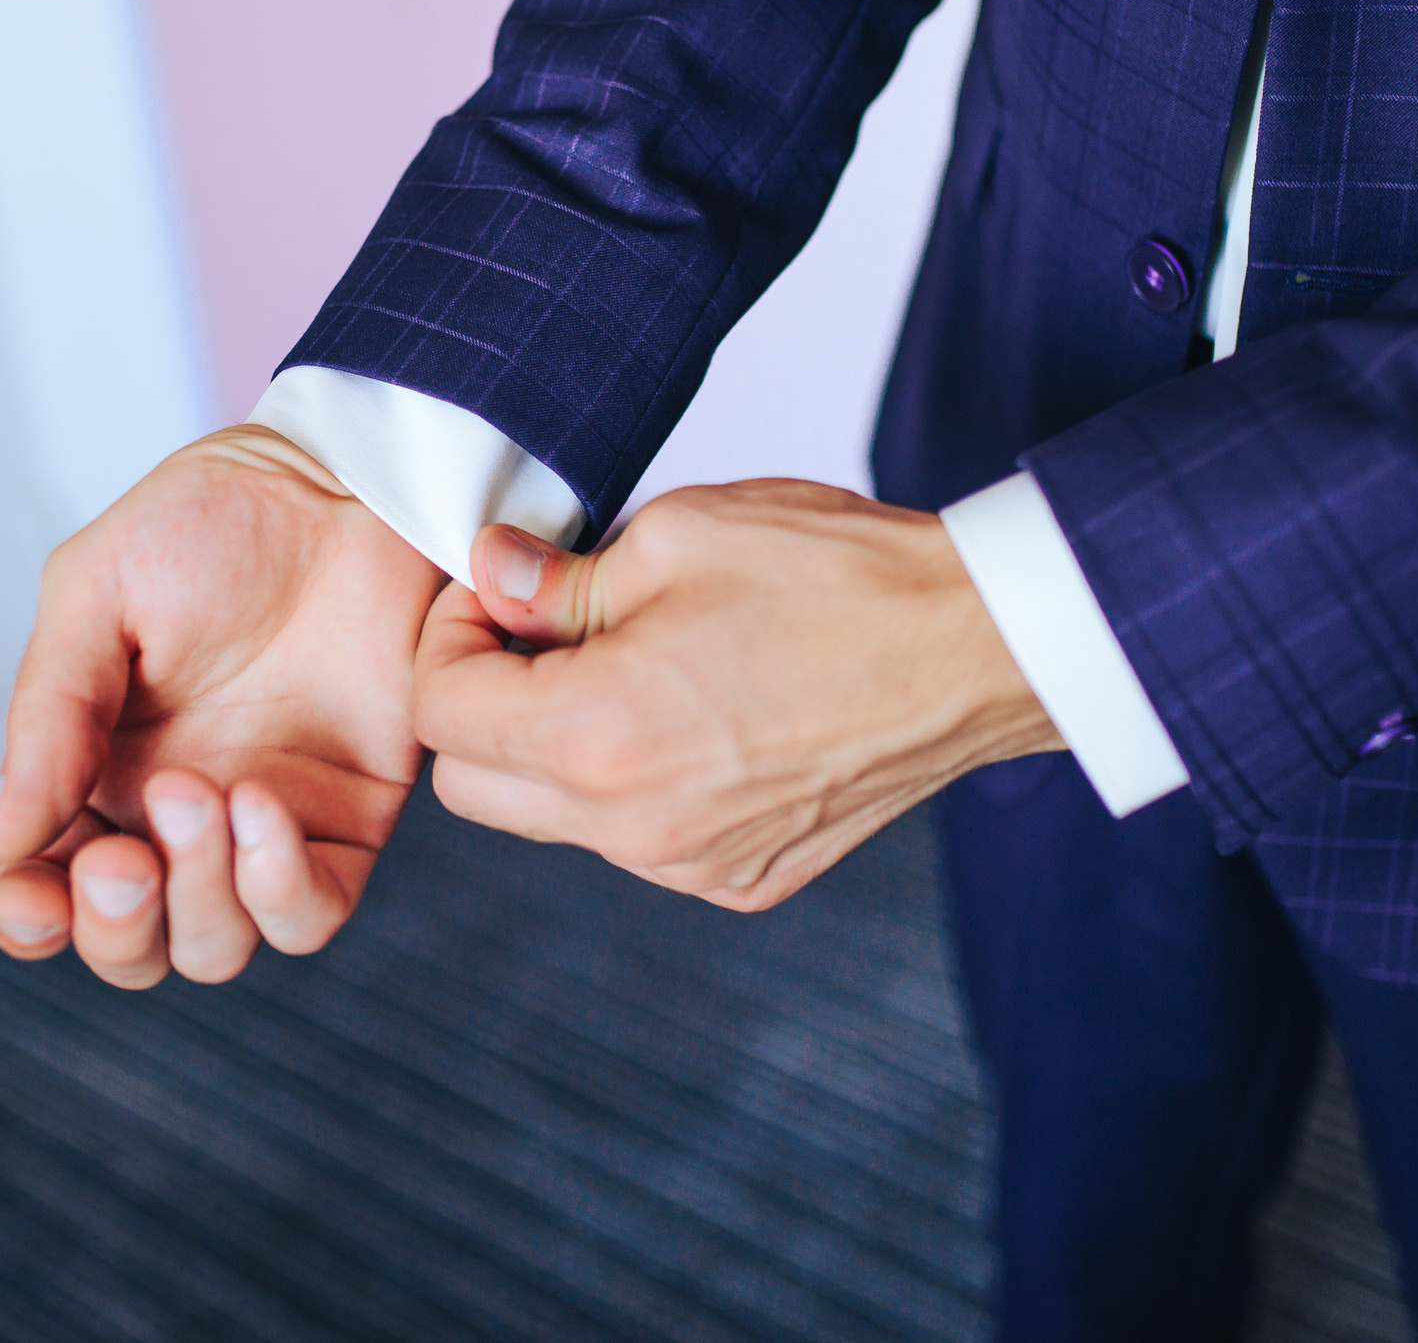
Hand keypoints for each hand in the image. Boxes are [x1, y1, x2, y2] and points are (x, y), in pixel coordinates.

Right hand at [0, 425, 443, 984]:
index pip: (45, 894)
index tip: (31, 895)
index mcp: (93, 775)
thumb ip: (51, 712)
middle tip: (122, 855)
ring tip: (200, 793)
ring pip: (216, 947)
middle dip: (118, 925)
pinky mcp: (346, 825)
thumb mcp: (97, 593)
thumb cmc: (211, 524)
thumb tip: (1, 839)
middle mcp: (174, 821)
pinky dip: (279, 888)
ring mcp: (263, 831)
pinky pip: (310, 914)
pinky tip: (263, 807)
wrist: (341, 484)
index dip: (30, 922)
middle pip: (134, 946)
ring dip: (198, 897)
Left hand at [413, 480, 1062, 909]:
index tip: (496, 595)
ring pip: (554, 821)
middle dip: (480, 707)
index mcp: (601, 735)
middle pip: (473, 787)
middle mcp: (635, 826)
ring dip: (557, 750)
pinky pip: (638, 843)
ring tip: (634, 665)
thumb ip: (559, 577)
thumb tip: (488, 574)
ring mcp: (692, 865)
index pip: (439, 713)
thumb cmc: (841, 577)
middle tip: (541, 632)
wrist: (978, 647)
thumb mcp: (677, 535)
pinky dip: (635, 786)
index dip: (448, 638)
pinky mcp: (743, 881)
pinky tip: (697, 717)